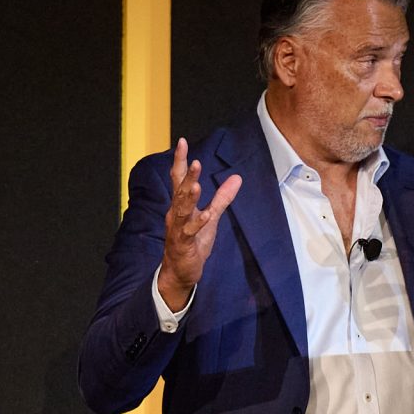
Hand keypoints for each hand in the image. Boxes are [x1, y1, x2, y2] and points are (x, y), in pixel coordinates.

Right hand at [155, 137, 242, 306]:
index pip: (179, 178)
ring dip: (189, 197)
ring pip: (181, 210)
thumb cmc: (193, 242)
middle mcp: (175, 214)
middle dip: (187, 176)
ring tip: (196, 184)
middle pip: (180, 191)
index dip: (180, 160)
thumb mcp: (211, 218)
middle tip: (195, 161)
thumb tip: (237, 178)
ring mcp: (177, 229)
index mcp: (181, 205)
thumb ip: (222, 198)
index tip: (182, 142)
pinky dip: (197, 224)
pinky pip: (189, 232)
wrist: (180, 271)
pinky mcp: (183, 244)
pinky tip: (206, 216)